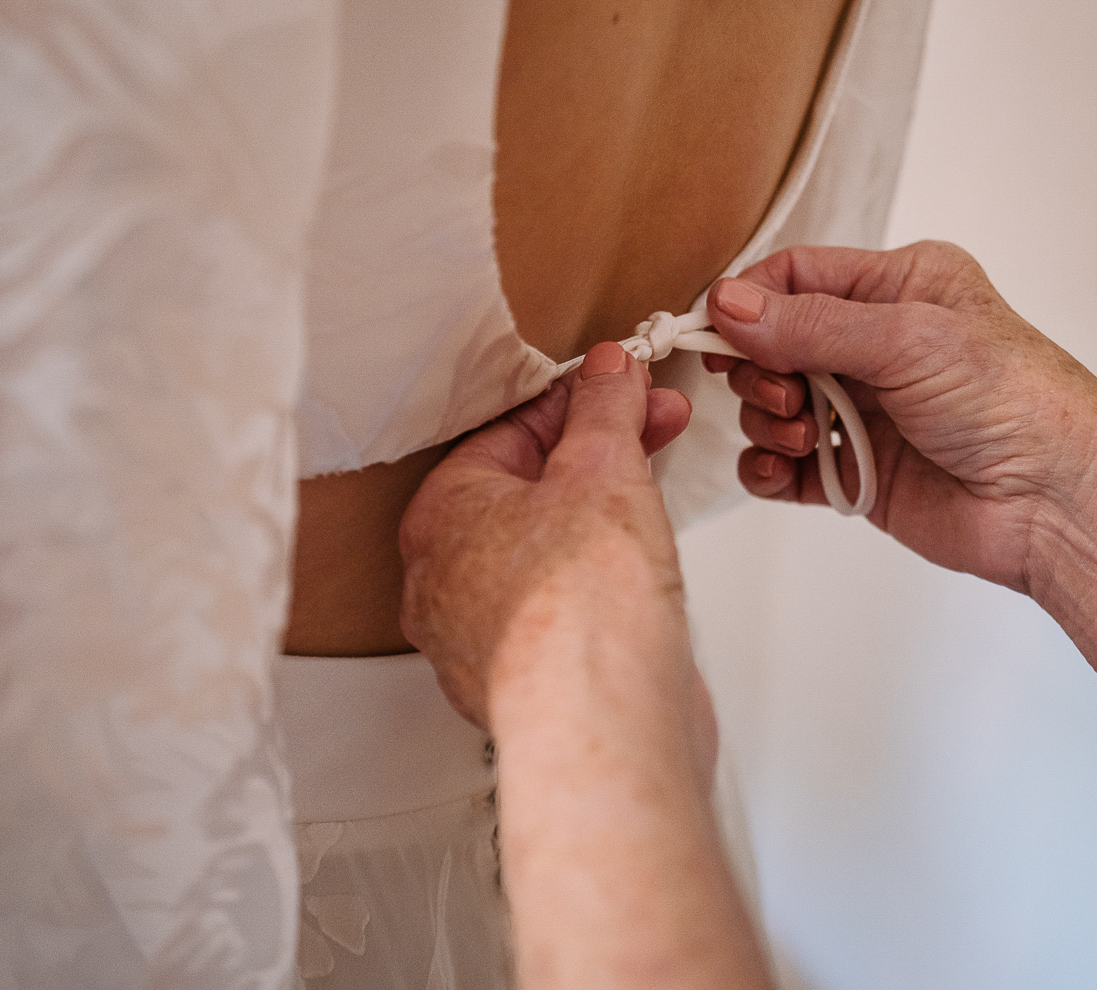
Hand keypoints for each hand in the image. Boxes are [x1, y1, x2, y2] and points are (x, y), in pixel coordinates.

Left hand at [399, 344, 693, 729]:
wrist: (603, 723)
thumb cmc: (578, 610)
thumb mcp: (603, 467)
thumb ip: (605, 410)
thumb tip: (605, 373)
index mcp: (439, 516)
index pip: (509, 431)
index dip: (579, 401)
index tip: (625, 387)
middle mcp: (444, 581)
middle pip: (526, 490)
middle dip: (599, 456)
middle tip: (657, 430)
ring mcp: (482, 638)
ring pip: (543, 552)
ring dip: (601, 517)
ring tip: (656, 498)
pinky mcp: (528, 681)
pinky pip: (560, 609)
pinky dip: (600, 582)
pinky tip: (644, 573)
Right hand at [704, 241, 1096, 593]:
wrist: (1058, 504)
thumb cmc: (1015, 402)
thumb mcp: (910, 339)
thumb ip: (811, 324)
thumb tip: (725, 304)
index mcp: (901, 285)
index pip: (796, 275)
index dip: (747, 301)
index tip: (713, 333)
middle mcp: (878, 342)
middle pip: (771, 342)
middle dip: (759, 370)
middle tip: (785, 398)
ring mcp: (865, 409)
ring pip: (770, 404)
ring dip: (768, 422)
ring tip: (805, 439)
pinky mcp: (857, 470)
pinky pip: (782, 464)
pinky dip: (769, 468)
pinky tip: (784, 473)